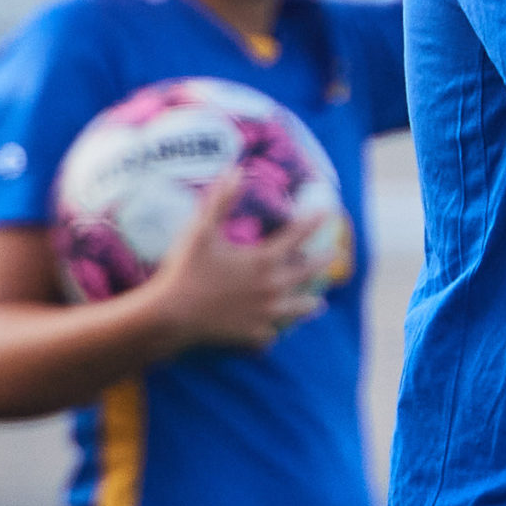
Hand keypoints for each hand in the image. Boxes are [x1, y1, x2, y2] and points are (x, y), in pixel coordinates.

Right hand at [140, 171, 328, 354]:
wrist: (170, 316)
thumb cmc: (185, 270)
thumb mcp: (201, 230)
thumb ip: (220, 200)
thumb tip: (233, 170)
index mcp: (264, 261)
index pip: (298, 236)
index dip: (314, 221)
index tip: (328, 213)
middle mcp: (273, 287)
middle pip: (308, 272)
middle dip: (323, 262)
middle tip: (334, 255)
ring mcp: (266, 314)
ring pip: (297, 309)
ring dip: (308, 305)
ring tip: (317, 304)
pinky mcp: (254, 335)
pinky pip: (271, 334)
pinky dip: (273, 332)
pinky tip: (275, 332)